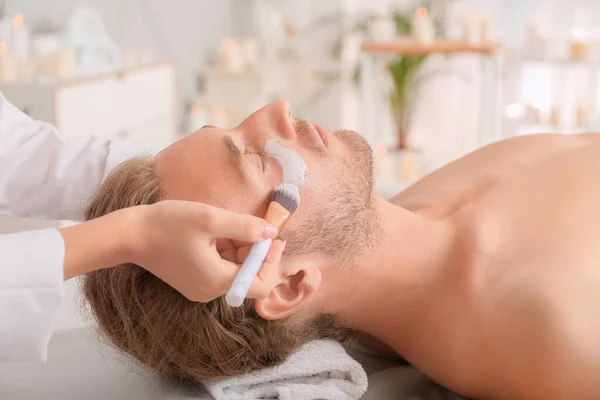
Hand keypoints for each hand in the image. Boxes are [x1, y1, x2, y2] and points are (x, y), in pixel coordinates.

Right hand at [129, 200, 283, 301]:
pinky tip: (218, 232)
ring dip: (241, 249)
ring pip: (234, 271)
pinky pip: (219, 269)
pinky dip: (226, 252)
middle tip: (254, 225)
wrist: (129, 235)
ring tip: (231, 225)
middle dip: (256, 251)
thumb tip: (272, 232)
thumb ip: (245, 227)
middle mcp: (210, 291)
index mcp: (217, 281)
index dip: (272, 261)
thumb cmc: (168, 224)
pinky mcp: (192, 281)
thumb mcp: (211, 219)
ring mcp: (200, 288)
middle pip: (249, 277)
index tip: (273, 237)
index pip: (261, 284)